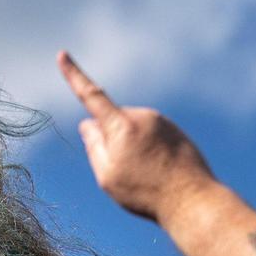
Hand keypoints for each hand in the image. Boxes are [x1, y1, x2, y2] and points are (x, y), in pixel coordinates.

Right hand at [56, 50, 216, 224]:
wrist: (193, 201)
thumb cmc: (146, 192)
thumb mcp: (108, 176)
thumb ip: (93, 146)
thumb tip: (88, 123)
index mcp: (121, 126)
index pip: (90, 96)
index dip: (73, 75)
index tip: (62, 54)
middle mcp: (142, 116)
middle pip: (112, 123)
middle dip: (111, 140)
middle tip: (126, 173)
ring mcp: (161, 122)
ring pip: (132, 130)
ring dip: (132, 147)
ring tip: (147, 176)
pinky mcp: (175, 130)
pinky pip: (151, 136)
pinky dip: (149, 151)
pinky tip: (160, 173)